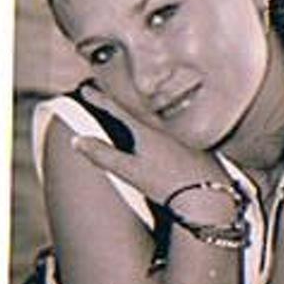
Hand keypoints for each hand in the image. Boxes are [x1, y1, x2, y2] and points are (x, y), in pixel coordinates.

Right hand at [71, 86, 229, 207]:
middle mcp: (161, 131)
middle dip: (117, 104)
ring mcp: (175, 139)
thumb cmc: (167, 183)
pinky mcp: (186, 150)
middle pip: (135, 111)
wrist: (205, 194)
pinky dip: (150, 129)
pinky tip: (154, 140)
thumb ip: (103, 155)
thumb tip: (78, 140)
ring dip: (135, 115)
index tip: (86, 89)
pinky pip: (163, 132)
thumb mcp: (129, 171)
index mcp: (145, 132)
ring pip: (150, 120)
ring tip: (125, 116)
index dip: (100, 100)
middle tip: (104, 98)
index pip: (117, 110)